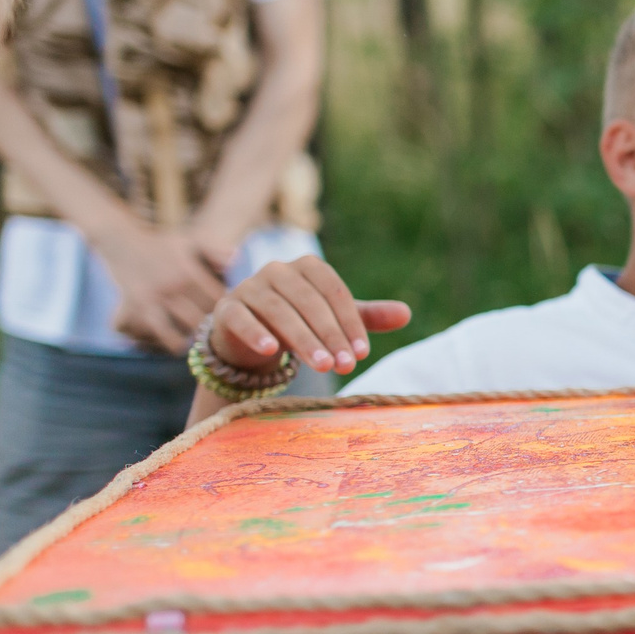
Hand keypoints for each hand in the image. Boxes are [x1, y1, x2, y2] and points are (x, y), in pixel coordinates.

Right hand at [101, 220, 226, 353]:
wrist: (121, 242)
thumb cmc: (162, 245)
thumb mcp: (189, 242)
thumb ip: (214, 250)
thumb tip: (235, 259)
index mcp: (186, 272)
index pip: (216, 301)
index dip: (223, 309)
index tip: (223, 311)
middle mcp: (168, 288)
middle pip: (198, 321)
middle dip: (206, 326)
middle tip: (209, 329)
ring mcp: (147, 302)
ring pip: (177, 335)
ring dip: (186, 340)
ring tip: (191, 338)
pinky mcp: (129, 312)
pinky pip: (152, 336)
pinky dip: (162, 342)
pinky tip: (170, 339)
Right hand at [208, 256, 410, 377]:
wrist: (249, 334)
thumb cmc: (300, 321)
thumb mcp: (334, 319)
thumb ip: (367, 317)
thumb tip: (406, 314)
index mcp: (308, 266)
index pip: (334, 292)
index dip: (350, 322)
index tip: (362, 353)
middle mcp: (277, 270)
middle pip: (309, 302)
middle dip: (330, 335)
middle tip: (345, 366)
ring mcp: (249, 287)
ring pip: (279, 311)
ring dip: (303, 339)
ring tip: (324, 366)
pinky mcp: (227, 308)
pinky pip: (242, 318)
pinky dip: (257, 332)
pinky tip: (272, 350)